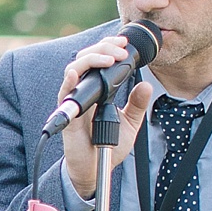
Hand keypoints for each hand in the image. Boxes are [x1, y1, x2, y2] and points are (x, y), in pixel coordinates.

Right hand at [58, 35, 154, 197]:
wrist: (95, 169)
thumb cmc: (108, 146)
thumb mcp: (129, 123)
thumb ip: (137, 104)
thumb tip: (146, 84)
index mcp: (97, 90)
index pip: (99, 60)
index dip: (108, 46)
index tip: (123, 41)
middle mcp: (84, 92)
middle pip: (86, 59)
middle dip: (103, 48)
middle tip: (120, 48)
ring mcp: (75, 102)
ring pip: (74, 69)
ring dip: (91, 59)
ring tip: (109, 58)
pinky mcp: (69, 116)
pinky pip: (65, 95)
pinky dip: (69, 81)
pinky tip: (76, 73)